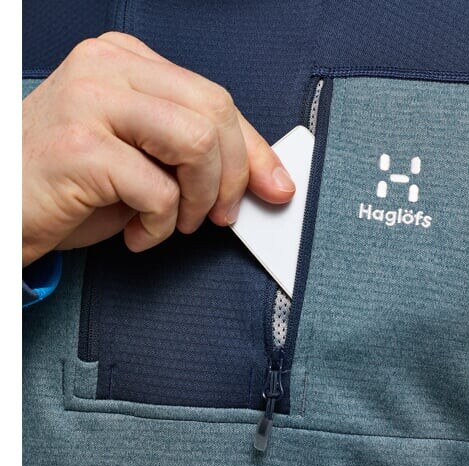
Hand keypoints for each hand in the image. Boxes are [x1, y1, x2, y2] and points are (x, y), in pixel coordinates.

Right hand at [22, 32, 295, 266]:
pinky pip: (159, 190)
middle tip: (218, 215)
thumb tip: (264, 178)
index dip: (255, 149)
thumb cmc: (74, 184)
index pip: (215, 98)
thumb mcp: (144, 159)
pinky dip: (161, 225)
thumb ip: (194, 155)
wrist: (5, 207)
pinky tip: (138, 233)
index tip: (276, 186)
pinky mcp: (80, 146)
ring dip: (200, 198)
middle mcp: (108, 68)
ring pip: (198, 143)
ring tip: (177, 223)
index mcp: (128, 62)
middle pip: (216, 113)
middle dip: (233, 177)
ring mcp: (90, 101)